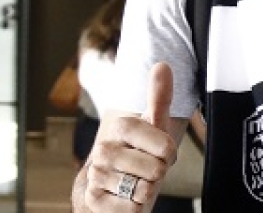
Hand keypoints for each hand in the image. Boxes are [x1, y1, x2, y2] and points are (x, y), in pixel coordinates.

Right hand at [77, 63, 177, 211]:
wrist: (112, 187)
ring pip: (144, 191)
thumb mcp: (154, 127)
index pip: (165, 146)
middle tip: (147, 170)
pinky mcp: (93, 200)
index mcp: (121, 127)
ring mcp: (97, 174)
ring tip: (136, 183)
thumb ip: (160, 97)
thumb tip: (162, 64)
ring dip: (146, 192)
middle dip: (158, 175)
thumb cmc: (139, 154)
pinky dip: (135, 208)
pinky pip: (132, 209)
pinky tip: (126, 199)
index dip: (169, 154)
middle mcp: (104, 149)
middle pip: (156, 170)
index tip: (160, 152)